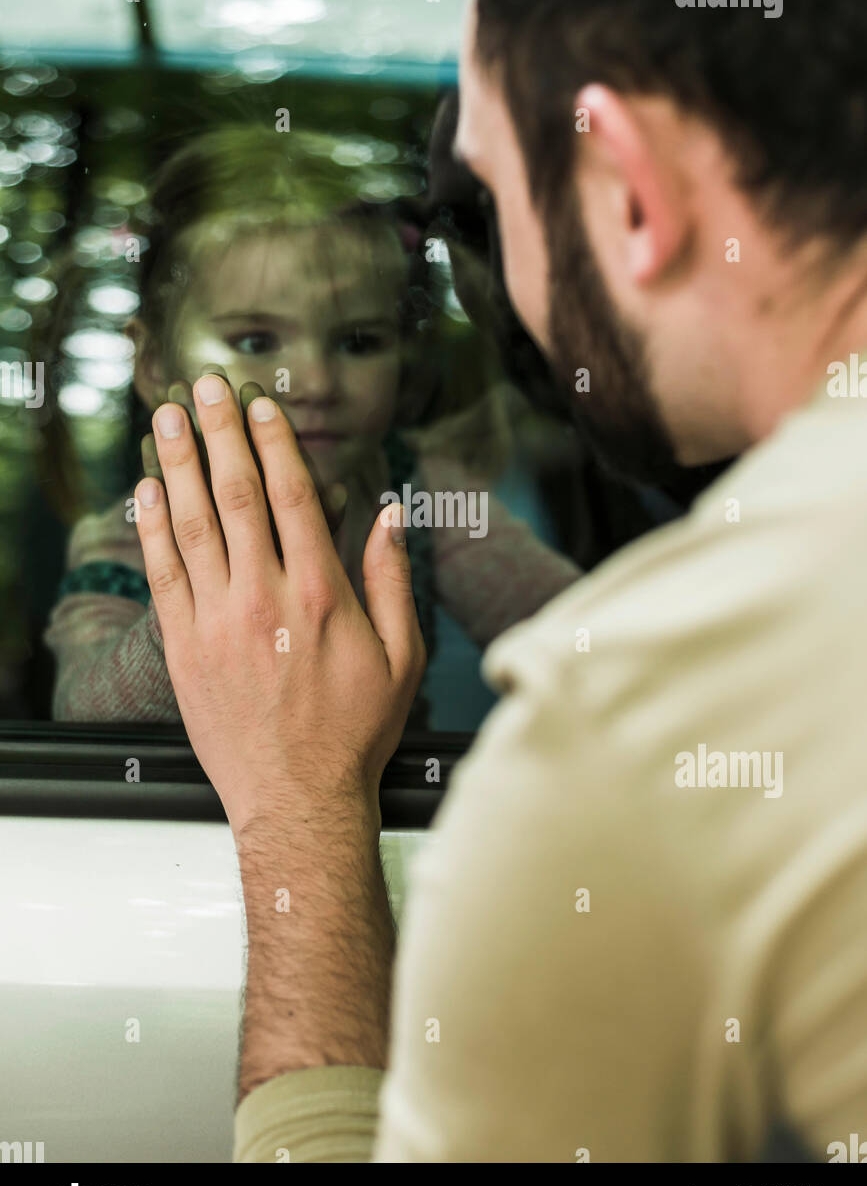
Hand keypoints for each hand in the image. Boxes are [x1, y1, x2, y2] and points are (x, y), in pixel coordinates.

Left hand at [134, 373, 425, 838]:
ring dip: (177, 465)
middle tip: (204, 385)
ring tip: (165, 418)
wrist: (298, 800)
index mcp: (321, 595)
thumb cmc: (354, 732)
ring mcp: (217, 623)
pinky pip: (163, 575)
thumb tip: (390, 516)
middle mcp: (265, 599)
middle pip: (236, 495)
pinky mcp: (184, 650)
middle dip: (219, 433)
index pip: (291, 497)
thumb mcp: (404, 657)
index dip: (272, 442)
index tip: (258, 405)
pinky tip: (146, 492)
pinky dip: (152, 529)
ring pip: (192, 526)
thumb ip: (392, 580)